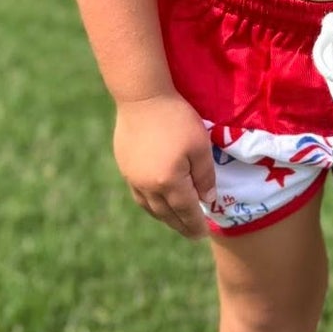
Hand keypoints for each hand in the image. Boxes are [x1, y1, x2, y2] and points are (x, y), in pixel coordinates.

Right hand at [112, 93, 218, 239]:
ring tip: (176, 222)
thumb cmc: (177, 119)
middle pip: (167, 214)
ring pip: (150, 207)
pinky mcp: (125, 167)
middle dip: (181, 226)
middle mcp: (148, 185)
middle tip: (192, 234)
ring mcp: (133, 178)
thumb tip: (207, 200)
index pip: (186, 210)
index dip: (195, 224)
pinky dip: (151, 205)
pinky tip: (157, 203)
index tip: (203, 234)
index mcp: (169, 182)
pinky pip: (139, 196)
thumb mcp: (200, 145)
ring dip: (165, 218)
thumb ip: (205, 176)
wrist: (142, 97)